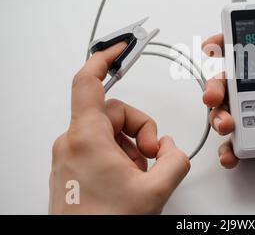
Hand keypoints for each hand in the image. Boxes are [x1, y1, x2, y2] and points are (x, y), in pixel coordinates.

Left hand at [49, 43, 189, 213]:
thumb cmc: (104, 224)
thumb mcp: (154, 191)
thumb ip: (175, 160)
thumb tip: (172, 149)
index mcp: (87, 137)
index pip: (88, 81)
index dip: (105, 58)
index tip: (120, 46)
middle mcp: (73, 142)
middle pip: (113, 111)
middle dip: (140, 127)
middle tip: (153, 152)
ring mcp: (72, 154)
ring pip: (110, 130)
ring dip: (132, 145)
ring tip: (141, 173)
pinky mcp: (74, 166)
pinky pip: (101, 147)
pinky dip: (121, 155)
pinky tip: (130, 178)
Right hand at [201, 0, 254, 199]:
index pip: (248, 50)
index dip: (226, 47)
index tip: (213, 49)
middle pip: (230, 81)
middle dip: (216, 86)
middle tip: (215, 95)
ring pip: (229, 110)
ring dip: (220, 117)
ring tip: (228, 126)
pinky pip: (238, 140)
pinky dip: (229, 146)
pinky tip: (231, 151)